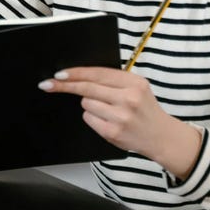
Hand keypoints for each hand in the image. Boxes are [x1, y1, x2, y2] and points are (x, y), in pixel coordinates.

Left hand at [39, 66, 202, 179]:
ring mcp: (120, 116)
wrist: (161, 136)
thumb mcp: (137, 87)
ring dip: (89, 104)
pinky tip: (107, 120)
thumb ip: (114, 80)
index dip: (76, 73)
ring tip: (107, 109)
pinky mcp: (113, 132)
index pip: (98, 74)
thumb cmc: (145, 109)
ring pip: (86, 103)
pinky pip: (89, 118)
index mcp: (134, 83)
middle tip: (48, 84)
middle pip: (87, 88)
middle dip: (65, 85)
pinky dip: (92, 118)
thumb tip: (80, 75)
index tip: (59, 73)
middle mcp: (128, 98)